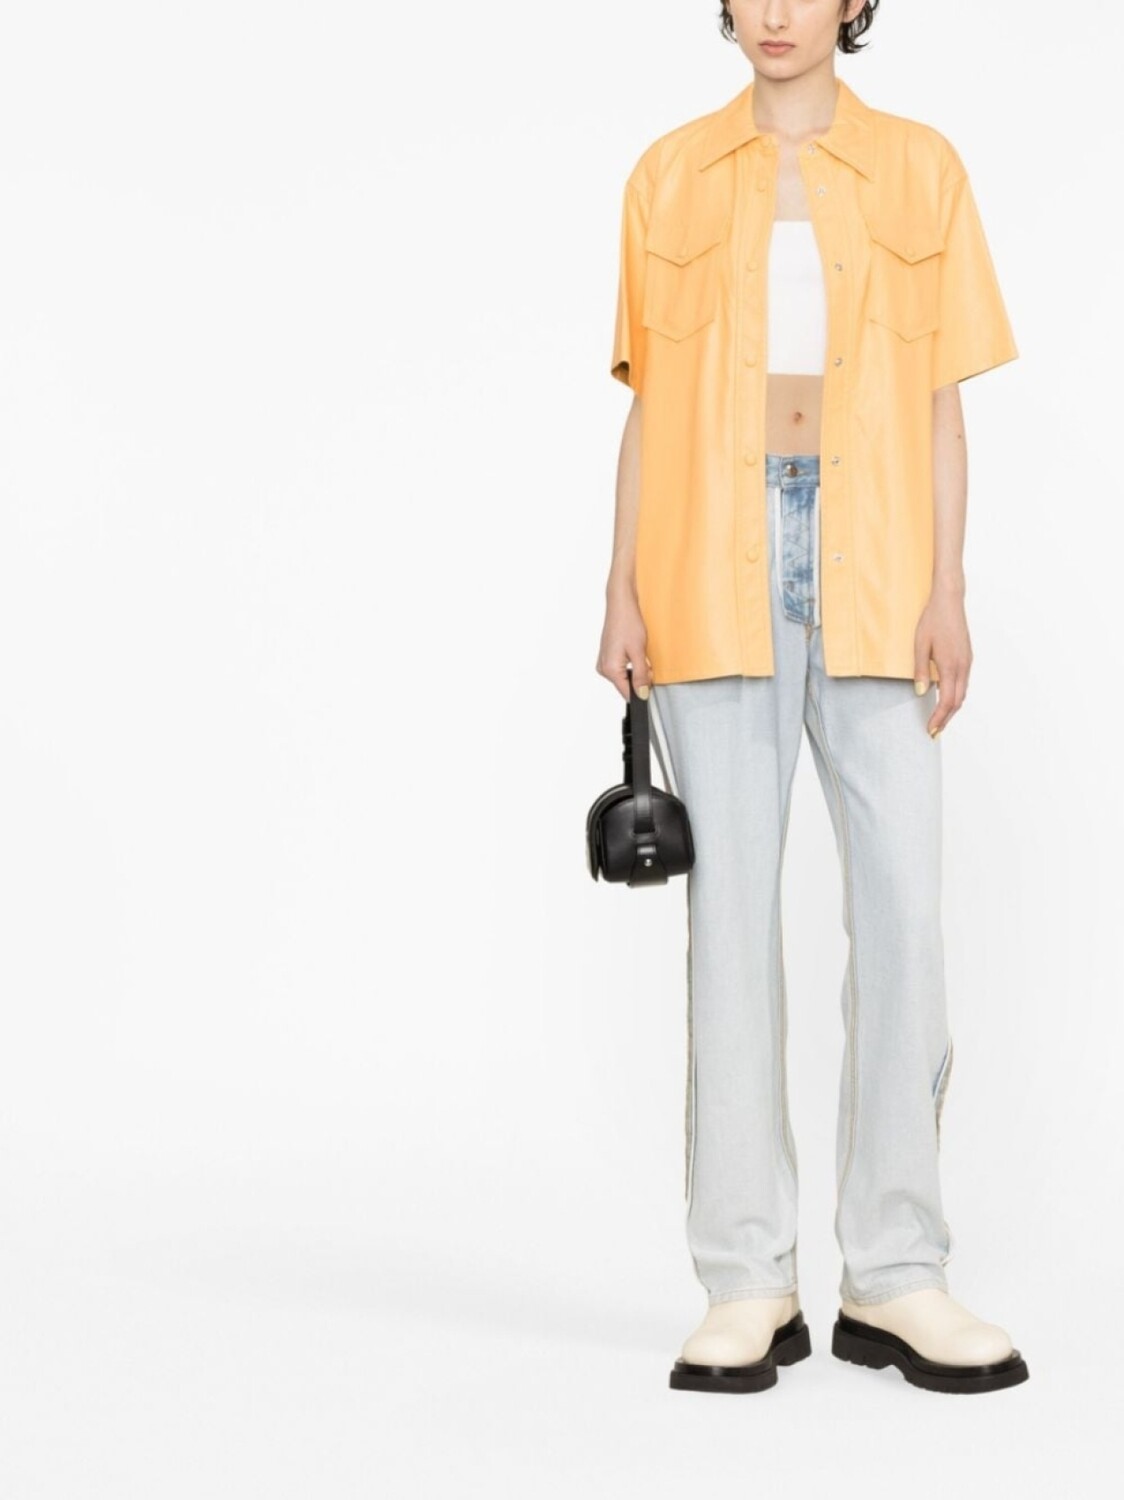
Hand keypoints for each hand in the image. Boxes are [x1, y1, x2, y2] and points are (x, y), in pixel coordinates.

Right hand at [597, 589, 652, 700]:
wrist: (620, 605)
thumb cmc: (627, 623)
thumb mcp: (639, 652)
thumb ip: (641, 676)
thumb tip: (642, 694)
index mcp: (610, 670)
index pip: (627, 693)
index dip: (642, 690)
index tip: (650, 681)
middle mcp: (603, 669)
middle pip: (626, 685)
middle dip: (640, 677)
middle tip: (645, 660)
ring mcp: (604, 663)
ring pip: (625, 677)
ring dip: (636, 669)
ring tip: (638, 652)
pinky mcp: (607, 657)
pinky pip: (622, 668)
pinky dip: (631, 663)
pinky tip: (632, 650)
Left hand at [914, 586, 971, 736]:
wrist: (949, 601)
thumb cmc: (933, 620)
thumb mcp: (920, 644)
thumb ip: (921, 670)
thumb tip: (922, 692)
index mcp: (951, 665)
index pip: (947, 700)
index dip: (939, 717)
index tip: (930, 729)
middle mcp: (963, 666)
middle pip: (957, 701)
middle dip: (946, 718)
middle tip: (934, 732)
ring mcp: (967, 662)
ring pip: (962, 693)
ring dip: (951, 709)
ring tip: (939, 720)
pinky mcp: (967, 657)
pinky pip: (963, 683)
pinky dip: (955, 696)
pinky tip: (946, 699)